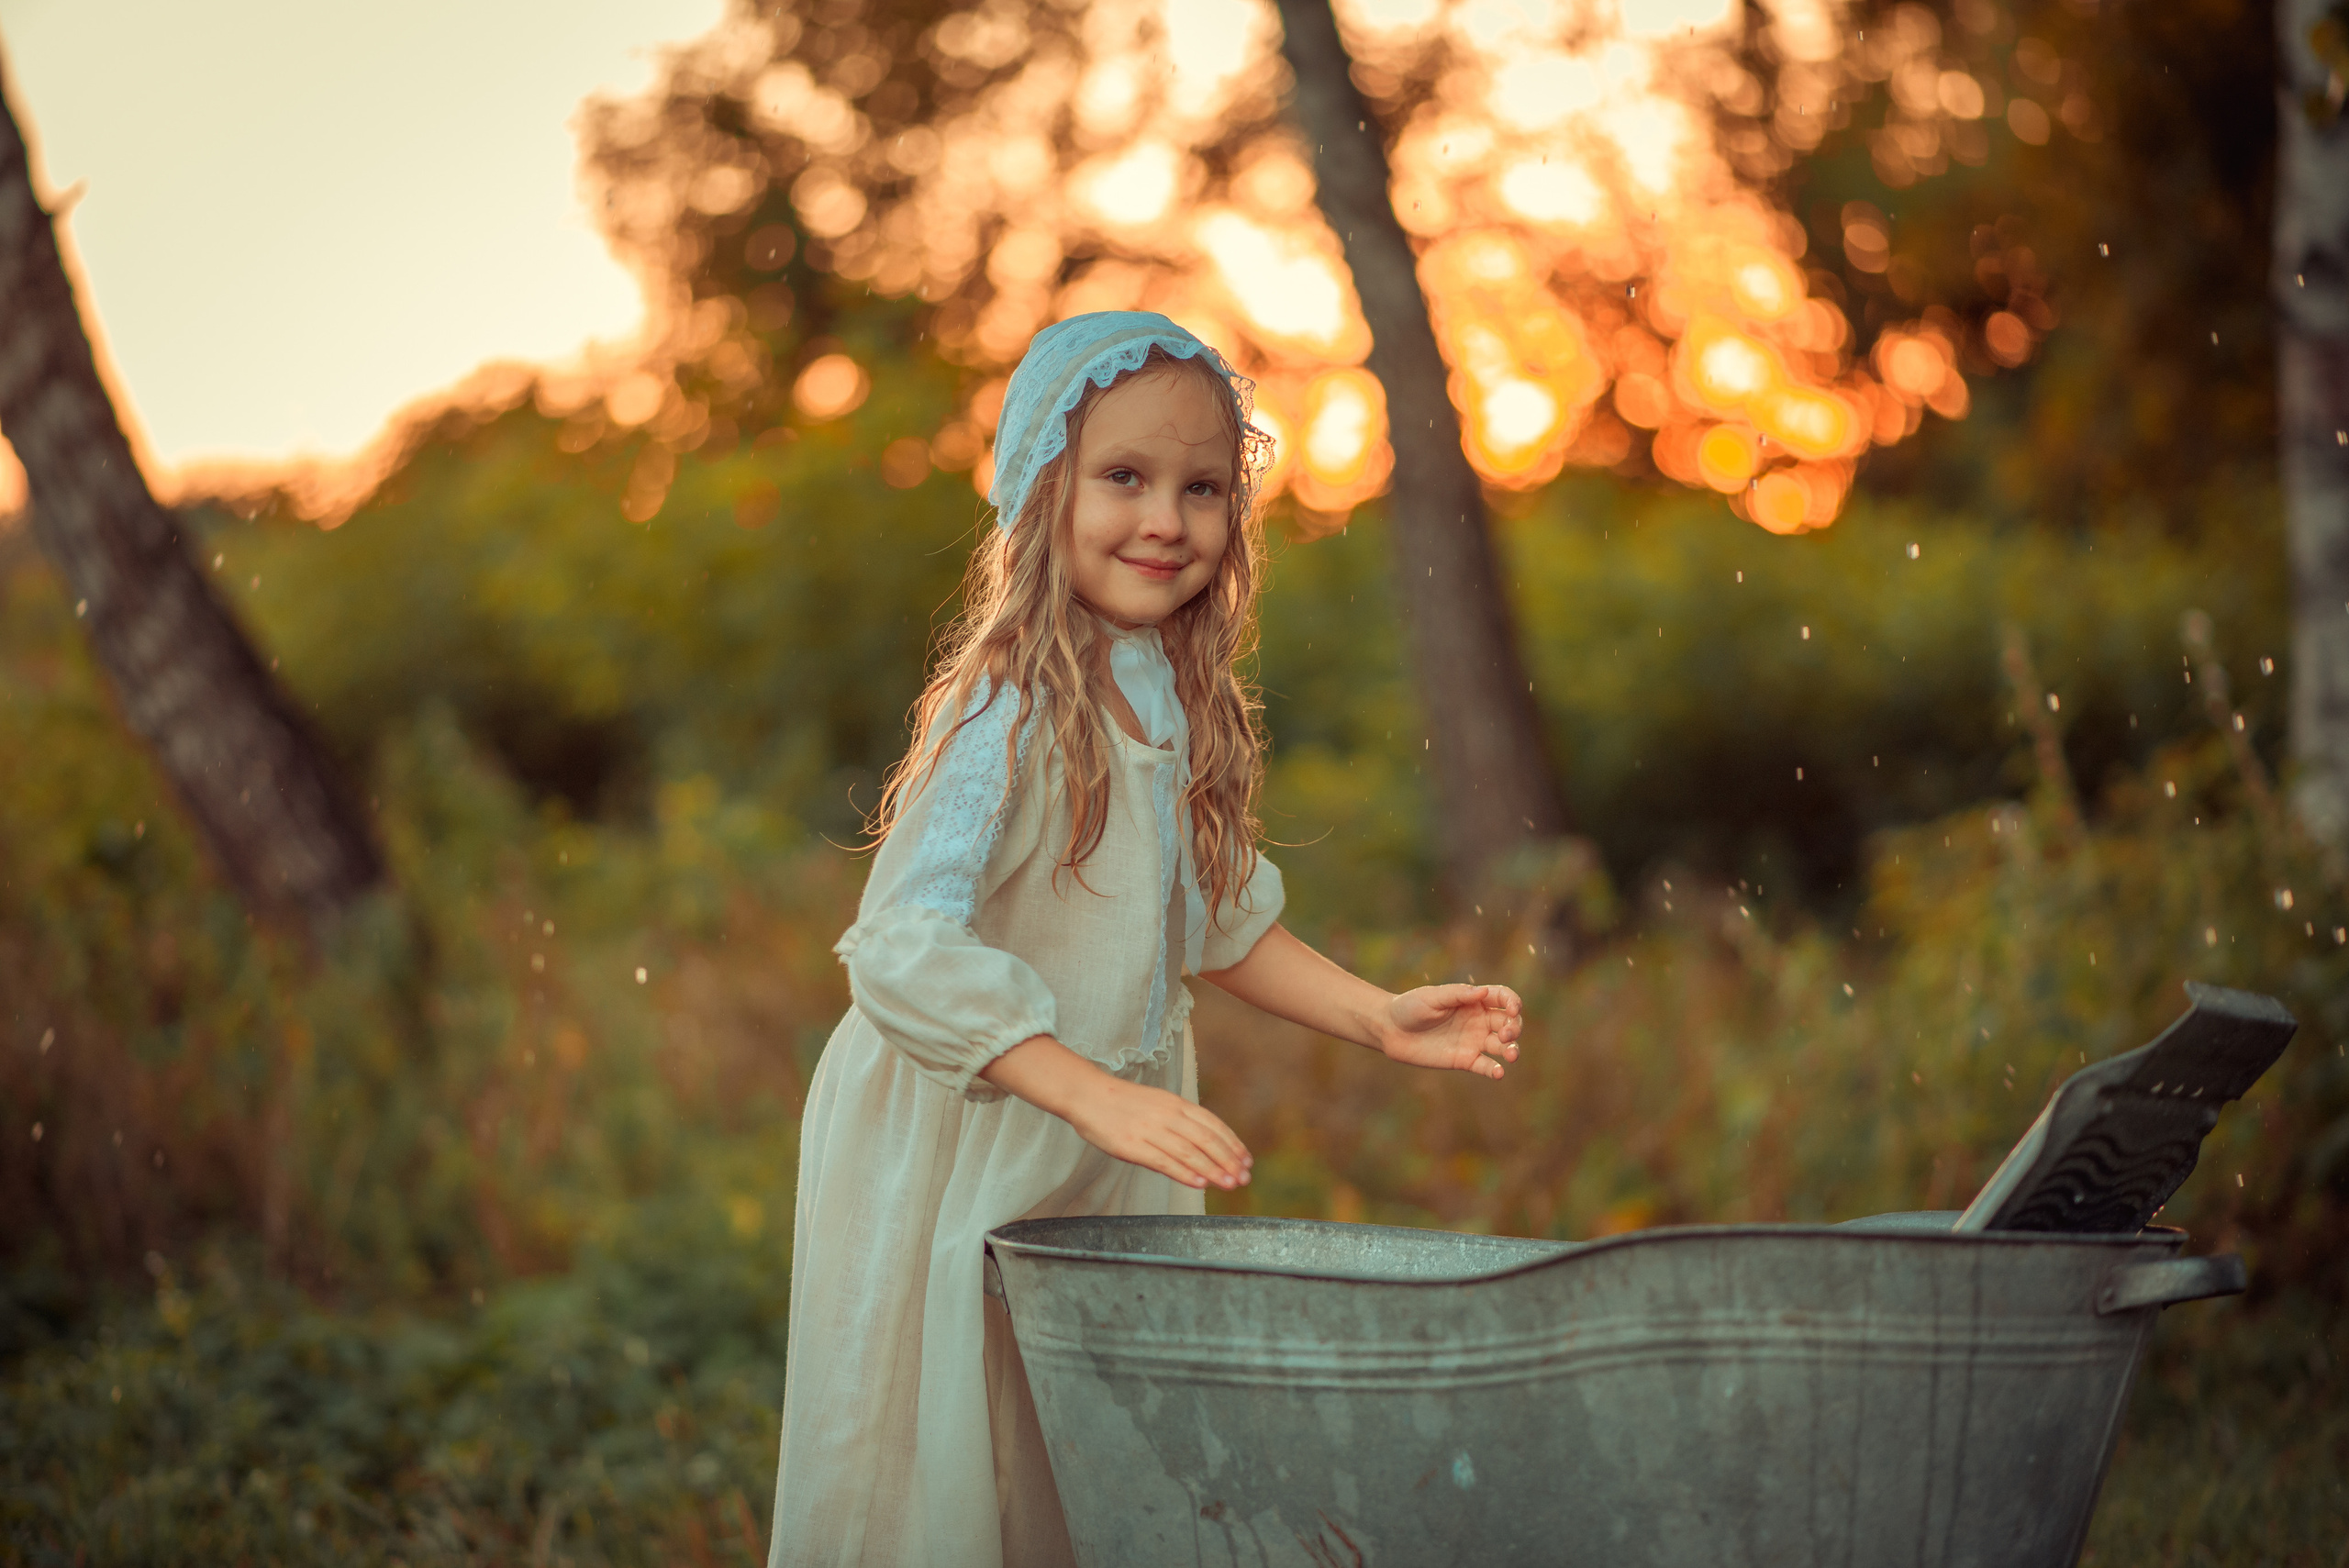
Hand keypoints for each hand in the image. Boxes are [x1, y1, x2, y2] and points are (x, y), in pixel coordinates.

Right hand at [981, 1035, 1252, 1190]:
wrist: (1087, 1095)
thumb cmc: (1122, 1103)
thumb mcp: (1157, 1103)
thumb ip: (1179, 1121)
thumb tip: (1204, 1143)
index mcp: (1175, 1103)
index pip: (1212, 1124)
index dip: (1232, 1143)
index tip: (1246, 1160)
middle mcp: (1167, 1115)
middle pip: (1206, 1139)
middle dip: (1228, 1160)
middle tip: (1244, 1178)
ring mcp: (1150, 1130)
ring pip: (1189, 1152)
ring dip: (1213, 1170)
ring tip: (1229, 1184)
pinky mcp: (1132, 1146)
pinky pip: (1164, 1161)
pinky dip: (1185, 1173)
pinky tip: (1200, 1183)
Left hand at [1378, 983, 1523, 1078]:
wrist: (1390, 1030)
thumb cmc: (1410, 1007)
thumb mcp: (1433, 997)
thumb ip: (1458, 995)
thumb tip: (1485, 992)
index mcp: (1473, 1000)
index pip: (1503, 998)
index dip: (1513, 1002)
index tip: (1513, 1009)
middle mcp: (1478, 1020)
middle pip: (1508, 1023)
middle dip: (1514, 1028)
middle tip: (1506, 1034)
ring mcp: (1473, 1041)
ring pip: (1503, 1046)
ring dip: (1513, 1050)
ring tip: (1511, 1055)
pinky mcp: (1465, 1060)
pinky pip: (1485, 1066)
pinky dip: (1495, 1070)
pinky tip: (1498, 1073)